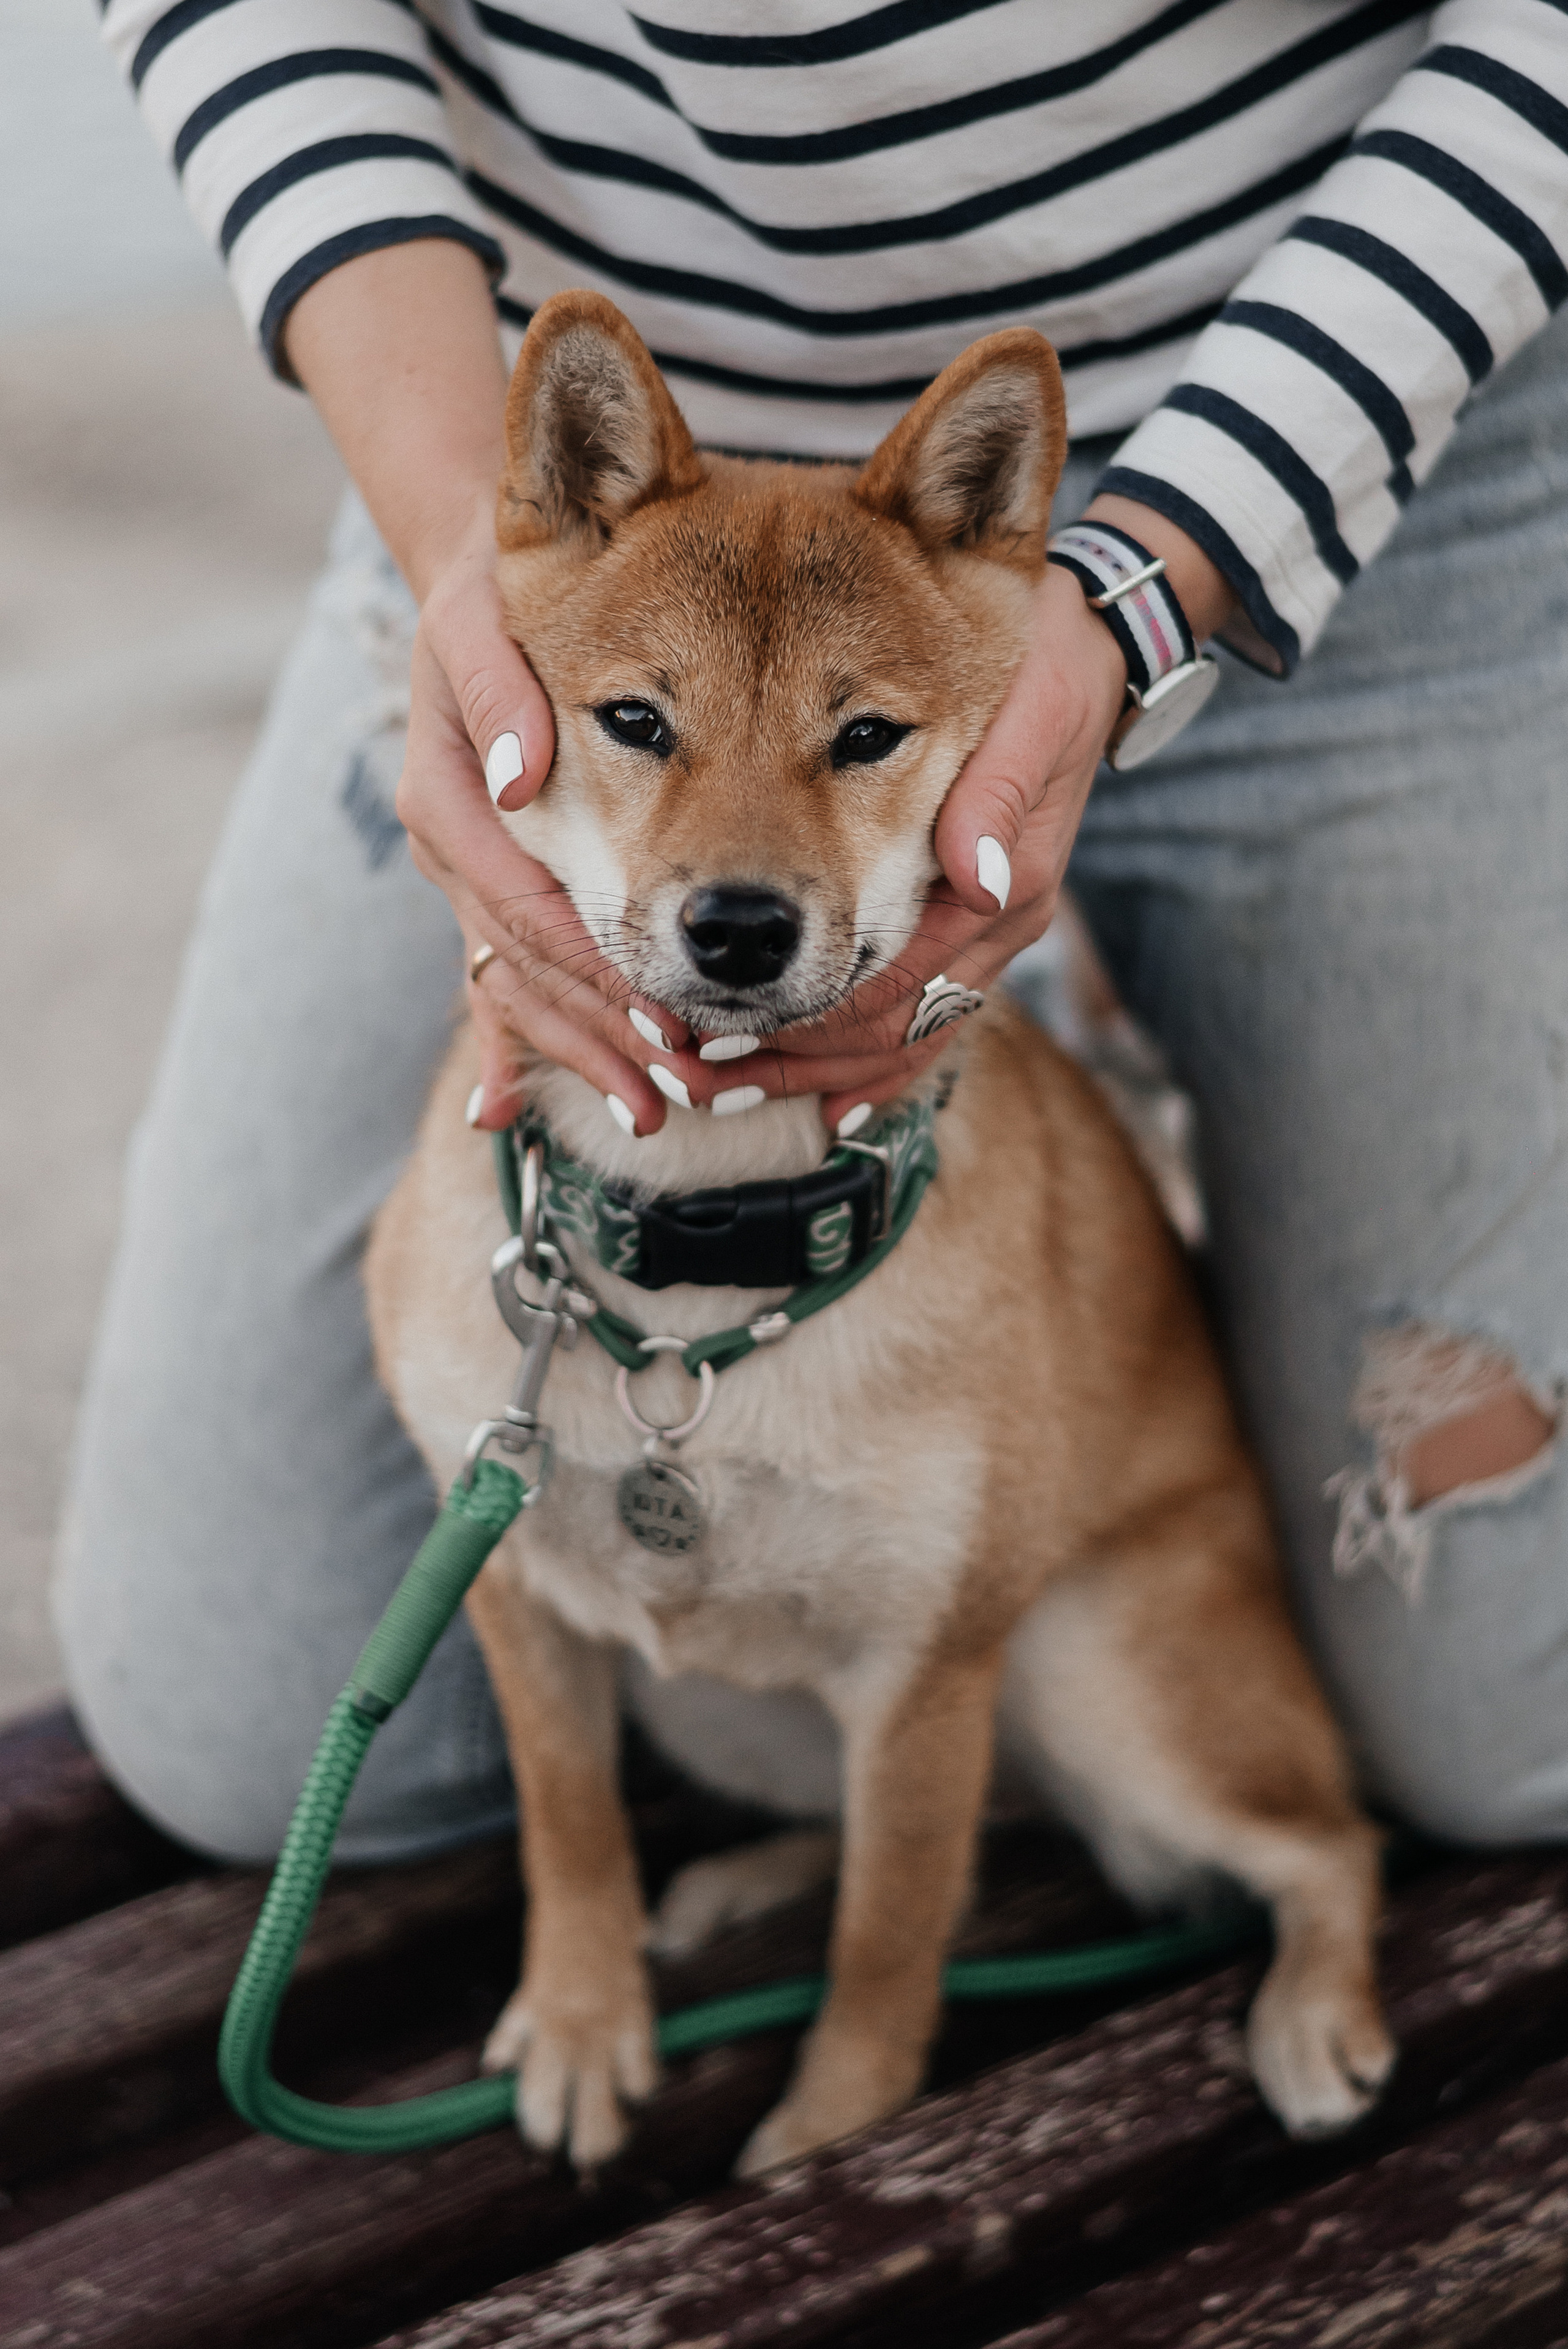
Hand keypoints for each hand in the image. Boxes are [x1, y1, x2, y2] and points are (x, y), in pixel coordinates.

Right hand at [398, 516, 691, 1134]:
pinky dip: (508, 1046)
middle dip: (602, 1034)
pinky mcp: (495, 887)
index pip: (525, 906)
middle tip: (678, 1092)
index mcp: (451, 797)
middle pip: (529, 967)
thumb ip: (500, 687)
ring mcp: (472, 877)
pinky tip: (506, 1112)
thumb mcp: (483, 613)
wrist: (473, 585)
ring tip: (651, 1112)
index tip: (663, 1020)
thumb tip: (520, 774)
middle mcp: (456, 849)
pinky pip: (500, 977)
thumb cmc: (491, 591)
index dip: (592, 969)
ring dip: (582, 1052)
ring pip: (522, 984)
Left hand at [665, 492, 1237, 1132]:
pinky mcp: (967, 921)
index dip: (814, 1019)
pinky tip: (820, 1102)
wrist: (1091, 647)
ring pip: (900, 1034)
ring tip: (725, 1087)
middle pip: (891, 1027)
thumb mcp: (1033, 710)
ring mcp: (982, 929)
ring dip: (814, 1069)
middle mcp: (994, 921)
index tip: (727, 1041)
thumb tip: (977, 877)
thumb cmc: (1051, 664)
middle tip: (698, 1077)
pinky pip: (917, 1017)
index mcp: (1005, 881)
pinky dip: (864, 1061)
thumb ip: (1000, 793)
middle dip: (795, 1059)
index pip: (900, 981)